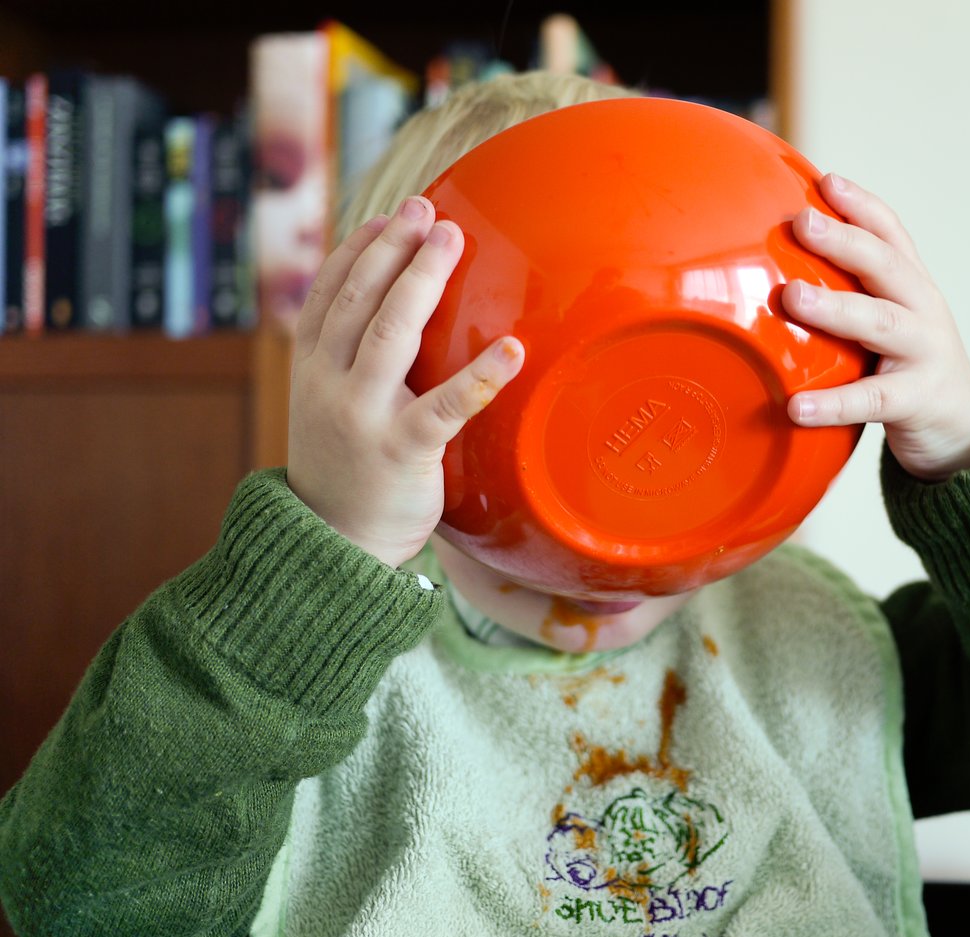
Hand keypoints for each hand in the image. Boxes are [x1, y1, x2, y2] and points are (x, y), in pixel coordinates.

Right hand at [287, 196, 524, 566]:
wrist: (333, 546)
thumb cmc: (346, 471)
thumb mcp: (328, 408)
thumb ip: (348, 363)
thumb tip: (389, 312)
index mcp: (310, 370)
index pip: (329, 295)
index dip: (358, 250)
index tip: (387, 214)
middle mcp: (329, 384)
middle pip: (361, 300)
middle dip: (395, 248)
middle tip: (428, 208)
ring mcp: (362, 415)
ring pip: (392, 332)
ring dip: (423, 279)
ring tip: (453, 239)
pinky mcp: (402, 450)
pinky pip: (447, 405)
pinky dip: (480, 375)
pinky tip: (512, 350)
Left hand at [783, 174, 969, 481]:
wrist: (967, 430)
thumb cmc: (910, 369)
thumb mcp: (890, 323)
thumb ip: (851, 297)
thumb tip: (775, 275)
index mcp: (912, 286)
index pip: (890, 234)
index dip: (861, 205)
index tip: (826, 181)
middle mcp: (923, 310)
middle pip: (886, 265)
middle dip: (844, 240)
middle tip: (801, 221)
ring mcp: (924, 353)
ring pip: (880, 322)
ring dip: (835, 307)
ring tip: (791, 297)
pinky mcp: (916, 400)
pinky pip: (871, 401)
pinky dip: (833, 403)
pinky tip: (796, 407)